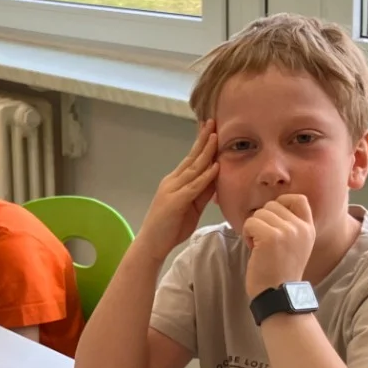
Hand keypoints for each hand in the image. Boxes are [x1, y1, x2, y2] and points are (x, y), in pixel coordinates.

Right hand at [139, 122, 218, 259]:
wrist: (151, 244)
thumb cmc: (170, 228)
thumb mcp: (191, 208)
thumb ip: (202, 193)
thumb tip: (216, 178)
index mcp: (175, 182)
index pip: (191, 159)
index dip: (201, 144)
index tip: (210, 129)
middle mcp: (172, 181)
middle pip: (191, 158)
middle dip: (203, 140)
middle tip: (212, 122)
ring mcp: (172, 190)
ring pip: (193, 168)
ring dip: (206, 152)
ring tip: (215, 137)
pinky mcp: (175, 202)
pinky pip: (194, 186)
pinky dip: (205, 176)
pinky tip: (214, 167)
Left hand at [241, 192, 316, 297]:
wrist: (278, 295)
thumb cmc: (280, 273)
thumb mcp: (296, 246)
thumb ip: (291, 227)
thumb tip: (270, 208)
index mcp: (309, 229)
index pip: (299, 199)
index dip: (282, 202)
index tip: (273, 219)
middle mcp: (300, 228)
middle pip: (272, 205)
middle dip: (263, 221)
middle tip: (264, 242)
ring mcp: (287, 231)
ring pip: (259, 213)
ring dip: (254, 229)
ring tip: (260, 247)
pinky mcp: (270, 237)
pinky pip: (250, 222)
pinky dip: (246, 235)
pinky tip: (253, 250)